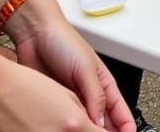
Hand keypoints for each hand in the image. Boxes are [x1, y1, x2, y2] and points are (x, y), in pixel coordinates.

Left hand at [0, 23, 133, 131]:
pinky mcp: (53, 107)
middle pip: (103, 123)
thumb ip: (96, 96)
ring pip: (83, 126)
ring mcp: (71, 103)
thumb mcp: (85, 68)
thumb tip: (102, 123)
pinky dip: (66, 131)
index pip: (120, 112)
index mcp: (103, 84)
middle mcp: (88, 95)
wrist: (33, 36)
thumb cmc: (63, 41)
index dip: (126, 126)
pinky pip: (63, 125)